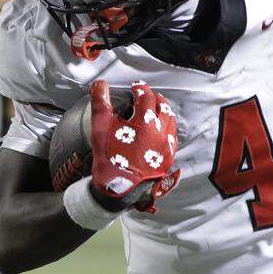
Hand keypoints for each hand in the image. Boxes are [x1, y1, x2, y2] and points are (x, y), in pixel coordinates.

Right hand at [88, 79, 180, 212]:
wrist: (118, 188)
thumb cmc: (109, 158)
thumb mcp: (100, 128)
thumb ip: (100, 103)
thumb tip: (100, 85)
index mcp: (146, 123)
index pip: (147, 97)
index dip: (140, 89)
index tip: (135, 86)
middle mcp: (161, 133)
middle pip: (164, 107)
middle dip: (155, 98)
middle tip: (146, 95)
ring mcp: (167, 146)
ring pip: (171, 122)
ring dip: (163, 112)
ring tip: (154, 110)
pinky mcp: (168, 158)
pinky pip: (172, 138)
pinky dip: (167, 128)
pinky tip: (159, 129)